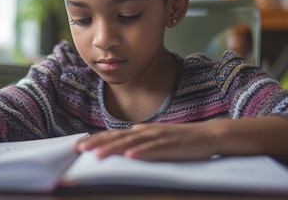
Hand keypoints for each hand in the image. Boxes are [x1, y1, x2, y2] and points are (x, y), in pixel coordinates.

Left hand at [75, 123, 218, 160]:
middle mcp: (146, 131)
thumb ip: (139, 144)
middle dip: (97, 144)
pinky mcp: (171, 144)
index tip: (78, 146)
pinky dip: (141, 152)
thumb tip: (120, 151)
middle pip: (118, 138)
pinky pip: (154, 149)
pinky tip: (130, 156)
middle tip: (79, 150)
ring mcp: (159, 136)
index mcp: (141, 130)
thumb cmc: (181, 141)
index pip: (114, 135)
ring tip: (97, 156)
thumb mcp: (156, 141)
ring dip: (113, 149)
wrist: (209, 135)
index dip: (96, 140)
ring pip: (131, 143)